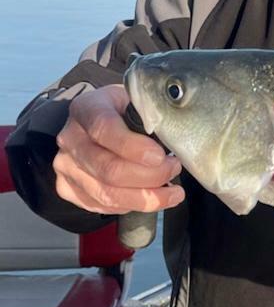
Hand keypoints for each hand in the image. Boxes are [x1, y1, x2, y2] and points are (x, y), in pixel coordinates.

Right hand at [53, 84, 183, 213]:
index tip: (161, 156)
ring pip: (106, 193)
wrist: (95, 122)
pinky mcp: (67, 188)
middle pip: (108, 169)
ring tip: (173, 193)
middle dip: (149, 176)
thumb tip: (174, 135)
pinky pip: (101, 205)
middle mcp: (71, 139)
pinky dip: (131, 206)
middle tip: (174, 169)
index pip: (105, 129)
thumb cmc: (123, 111)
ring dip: (145, 198)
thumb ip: (150, 114)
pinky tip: (150, 198)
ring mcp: (66, 166)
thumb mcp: (136, 100)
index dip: (134, 147)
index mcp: (86, 109)